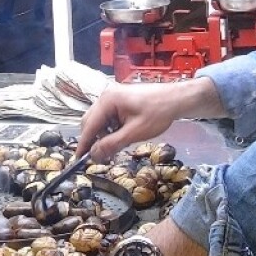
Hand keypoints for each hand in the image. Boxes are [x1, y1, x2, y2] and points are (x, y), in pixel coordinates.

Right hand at [76, 80, 212, 160]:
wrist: (177, 99)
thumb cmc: (158, 114)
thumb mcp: (134, 133)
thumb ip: (112, 144)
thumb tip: (94, 155)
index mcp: (107, 100)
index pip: (89, 125)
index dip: (84, 144)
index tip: (78, 160)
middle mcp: (106, 96)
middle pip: (90, 121)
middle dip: (94, 140)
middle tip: (100, 157)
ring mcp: (112, 97)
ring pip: (99, 120)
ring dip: (103, 135)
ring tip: (114, 147)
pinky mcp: (119, 100)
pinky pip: (108, 117)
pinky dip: (110, 129)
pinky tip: (120, 137)